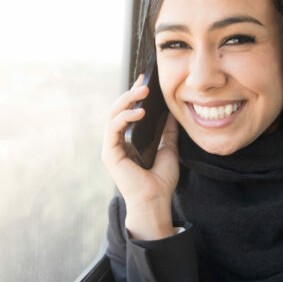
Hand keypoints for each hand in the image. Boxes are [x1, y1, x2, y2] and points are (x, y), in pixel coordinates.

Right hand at [101, 75, 179, 239]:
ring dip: (127, 100)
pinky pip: (112, 128)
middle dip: (130, 92)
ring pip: (112, 114)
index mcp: (128, 140)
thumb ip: (168, 131)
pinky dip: (125, 116)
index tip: (145, 80)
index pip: (127, 111)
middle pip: (117, 109)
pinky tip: (140, 111)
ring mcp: (111, 147)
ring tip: (143, 91)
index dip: (134, 94)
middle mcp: (116, 141)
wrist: (155, 201)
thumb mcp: (168, 148)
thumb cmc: (160, 180)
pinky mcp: (109, 153)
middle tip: (145, 82)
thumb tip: (173, 111)